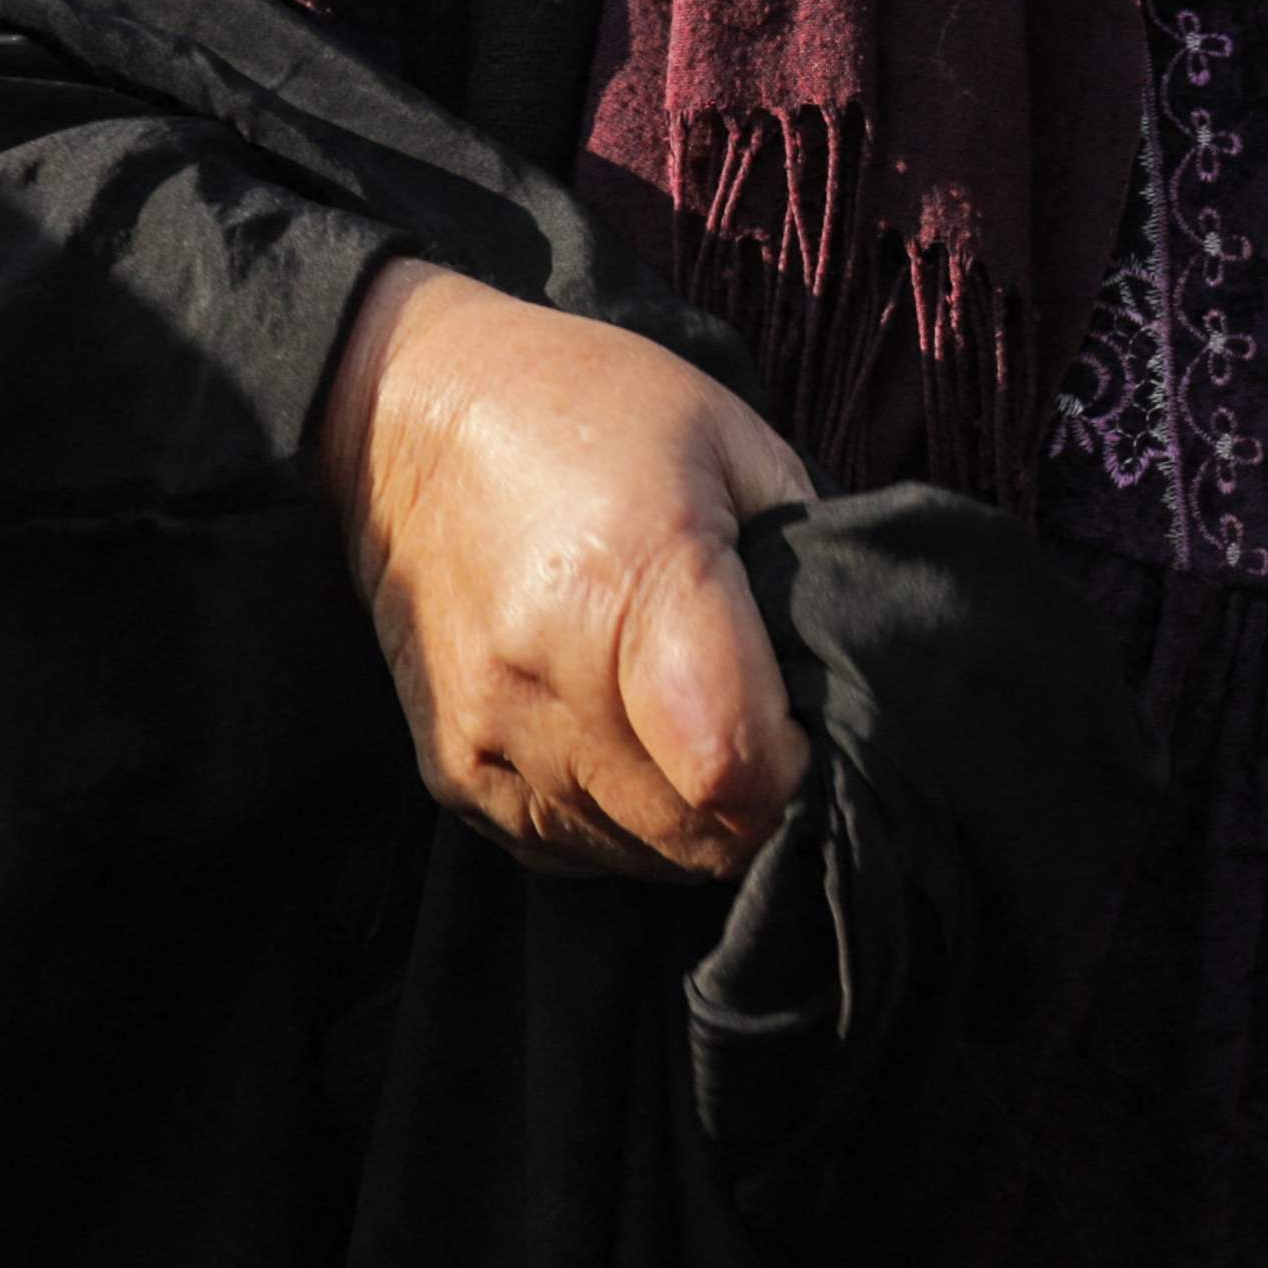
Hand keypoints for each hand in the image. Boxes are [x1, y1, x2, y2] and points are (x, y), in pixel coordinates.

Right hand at [316, 261, 814, 877]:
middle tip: (769, 736)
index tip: (812, 729)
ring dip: (689, 821)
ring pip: (638, 857)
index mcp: (632, 581)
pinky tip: (629, 743)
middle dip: (757, 809)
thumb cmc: (589, 409)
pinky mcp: (451, 772)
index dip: (798, 773)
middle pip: (695, 834)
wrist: (407, 419)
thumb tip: (861, 674)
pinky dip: (619, 822)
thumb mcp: (731, 436)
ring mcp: (490, 735)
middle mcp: (548, 676)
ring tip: (696, 730)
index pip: (735, 769)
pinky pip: (568, 849)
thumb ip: (807, 559)